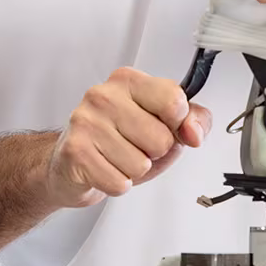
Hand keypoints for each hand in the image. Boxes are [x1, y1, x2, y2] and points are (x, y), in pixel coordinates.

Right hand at [44, 68, 213, 207]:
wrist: (71, 162)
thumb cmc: (119, 140)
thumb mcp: (163, 124)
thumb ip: (193, 121)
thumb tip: (194, 133)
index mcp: (129, 81)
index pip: (174, 101)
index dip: (178, 124)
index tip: (166, 125)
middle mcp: (104, 95)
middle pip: (161, 139)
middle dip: (154, 152)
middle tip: (135, 146)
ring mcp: (86, 122)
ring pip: (140, 165)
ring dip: (134, 170)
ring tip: (117, 158)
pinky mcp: (75, 151)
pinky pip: (119, 183)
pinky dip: (117, 184)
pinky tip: (105, 169)